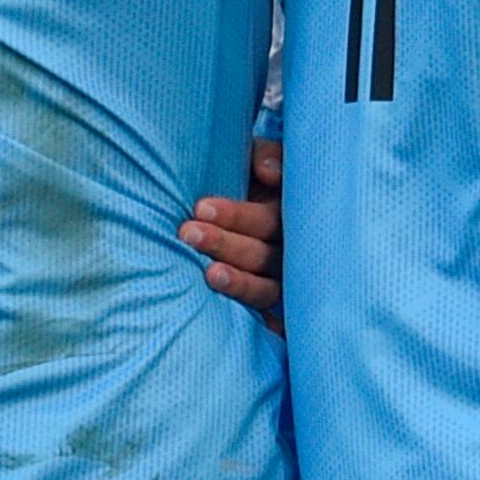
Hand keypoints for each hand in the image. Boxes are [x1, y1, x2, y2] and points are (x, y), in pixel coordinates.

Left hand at [180, 141, 284, 330]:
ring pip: (265, 287)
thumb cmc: (254, 177)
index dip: (235, 215)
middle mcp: (291, 250)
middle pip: (262, 254)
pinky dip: (264, 323)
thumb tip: (267, 173)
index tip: (201, 208)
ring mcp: (285, 281)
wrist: (262, 199)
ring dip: (238, 282)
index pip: (265, 219)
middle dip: (224, 244)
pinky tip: (240, 322)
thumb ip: (267, 156)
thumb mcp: (263, 159)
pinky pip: (271, 316)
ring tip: (208, 274)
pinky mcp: (276, 304)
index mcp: (288, 214)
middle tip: (188, 233)